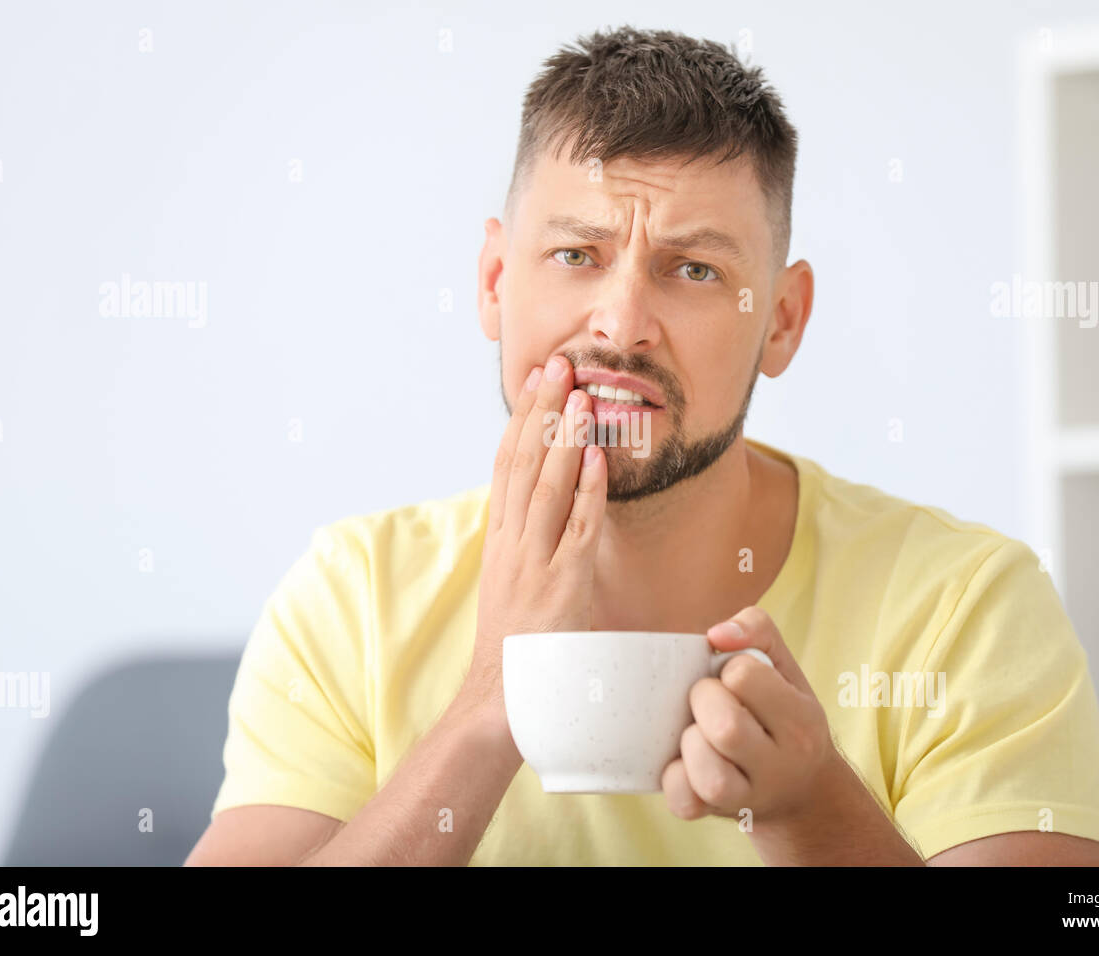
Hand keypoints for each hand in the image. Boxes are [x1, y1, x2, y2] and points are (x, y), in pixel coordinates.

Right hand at [459, 354, 607, 734]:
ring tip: (581, 397)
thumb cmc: (515, 642)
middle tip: (558, 366)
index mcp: (500, 537)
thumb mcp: (513, 579)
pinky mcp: (562, 586)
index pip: (509, 464)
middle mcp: (512, 542)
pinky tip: (598, 459)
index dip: (524, 419)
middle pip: (525, 464)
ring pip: (550, 488)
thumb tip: (547, 500)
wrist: (502, 697)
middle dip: (543, 411)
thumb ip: (527, 539)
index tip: (537, 381)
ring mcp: (536, 563)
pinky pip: (578, 530)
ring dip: (566, 439)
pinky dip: (588, 493)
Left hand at [661, 606, 829, 828]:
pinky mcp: (719, 813)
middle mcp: (782, 765)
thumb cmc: (781, 714)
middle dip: (703, 701)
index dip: (730, 669)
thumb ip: (756, 629)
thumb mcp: (784, 666)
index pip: (745, 676)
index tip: (735, 678)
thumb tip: (716, 634)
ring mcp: (751, 796)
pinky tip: (685, 762)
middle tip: (707, 700)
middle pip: (726, 727)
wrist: (801, 790)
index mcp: (801, 721)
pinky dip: (674, 778)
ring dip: (690, 743)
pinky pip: (685, 802)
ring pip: (708, 773)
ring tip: (699, 733)